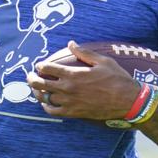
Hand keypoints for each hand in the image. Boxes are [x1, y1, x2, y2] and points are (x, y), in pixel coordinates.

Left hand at [27, 40, 145, 121]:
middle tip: (30, 76)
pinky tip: (46, 103)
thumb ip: (84, 52)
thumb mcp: (103, 61)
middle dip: (32, 78)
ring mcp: (70, 102)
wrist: (128, 102)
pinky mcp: (74, 113)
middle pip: (41, 83)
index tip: (40, 64)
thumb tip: (71, 43)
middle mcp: (68, 89)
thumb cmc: (117, 79)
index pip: (48, 68)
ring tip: (36, 88)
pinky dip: (46, 107)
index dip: (41, 65)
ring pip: (45, 98)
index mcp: (73, 74)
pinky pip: (53, 112)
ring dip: (38, 92)